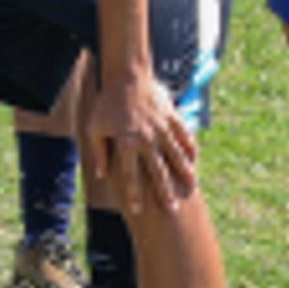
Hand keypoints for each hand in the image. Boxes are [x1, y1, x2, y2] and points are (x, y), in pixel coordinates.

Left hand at [81, 61, 201, 214]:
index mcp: (125, 143)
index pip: (130, 175)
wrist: (125, 76)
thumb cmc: (106, 104)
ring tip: (191, 188)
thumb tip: (100, 175)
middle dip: (165, 192)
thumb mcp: (94, 128)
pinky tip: (194, 162)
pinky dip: (190, 150)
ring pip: (176, 156)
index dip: (134, 194)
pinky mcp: (172, 118)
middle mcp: (146, 139)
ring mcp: (161, 128)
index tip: (137, 211)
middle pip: (157, 171)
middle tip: (173, 211)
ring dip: (184, 173)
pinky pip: (184, 137)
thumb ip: (99, 153)